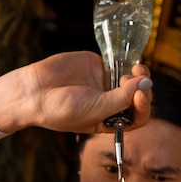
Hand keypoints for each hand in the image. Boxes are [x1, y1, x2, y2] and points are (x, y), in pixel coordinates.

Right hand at [0, 51, 151, 133]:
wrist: (34, 92)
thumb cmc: (61, 111)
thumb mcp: (95, 109)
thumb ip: (122, 98)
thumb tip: (146, 82)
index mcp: (110, 121)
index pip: (137, 116)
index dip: (143, 106)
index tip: (139, 96)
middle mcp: (111, 103)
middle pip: (138, 96)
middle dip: (143, 88)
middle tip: (138, 79)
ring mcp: (105, 84)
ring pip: (132, 79)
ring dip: (139, 74)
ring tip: (135, 69)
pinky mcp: (98, 66)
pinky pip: (119, 63)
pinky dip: (127, 61)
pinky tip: (129, 61)